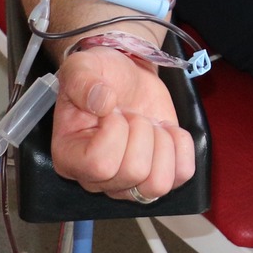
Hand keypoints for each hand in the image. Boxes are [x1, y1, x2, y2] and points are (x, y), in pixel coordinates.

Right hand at [50, 45, 195, 202]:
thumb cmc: (101, 76)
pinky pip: (182, 175)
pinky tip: (167, 130)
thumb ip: (82, 81)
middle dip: (141, 131)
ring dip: (162, 144)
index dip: (116, 131)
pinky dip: (182, 147)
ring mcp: (129, 182)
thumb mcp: (82, 67)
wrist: (126, 78)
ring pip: (158, 185)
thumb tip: (103, 103)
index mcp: (70, 158)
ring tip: (150, 125)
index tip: (112, 111)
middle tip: (132, 114)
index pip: (101, 164)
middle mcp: (97, 179)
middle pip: (134, 173)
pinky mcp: (158, 173)